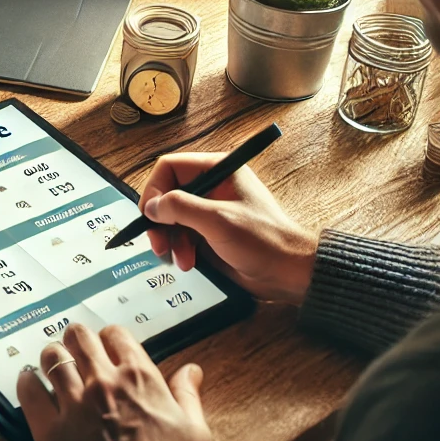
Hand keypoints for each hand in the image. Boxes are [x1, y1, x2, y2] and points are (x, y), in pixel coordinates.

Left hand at [18, 323, 211, 440]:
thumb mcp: (195, 433)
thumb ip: (188, 395)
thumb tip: (191, 372)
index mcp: (139, 378)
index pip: (115, 334)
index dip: (111, 338)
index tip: (109, 348)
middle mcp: (103, 382)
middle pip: (78, 336)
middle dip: (77, 340)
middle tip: (77, 351)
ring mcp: (75, 404)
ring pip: (51, 356)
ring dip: (53, 358)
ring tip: (54, 366)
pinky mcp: (51, 430)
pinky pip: (29, 391)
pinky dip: (28, 383)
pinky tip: (32, 383)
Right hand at [140, 153, 317, 303]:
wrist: (290, 273)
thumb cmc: (264, 240)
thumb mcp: (218, 221)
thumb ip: (181, 208)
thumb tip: (152, 206)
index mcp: (216, 170)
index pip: (169, 167)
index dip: (155, 189)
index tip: (149, 214)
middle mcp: (210, 186)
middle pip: (167, 193)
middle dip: (160, 220)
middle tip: (158, 242)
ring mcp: (209, 210)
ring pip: (171, 217)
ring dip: (170, 238)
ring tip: (181, 259)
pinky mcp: (209, 232)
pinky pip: (182, 234)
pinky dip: (179, 248)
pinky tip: (189, 262)